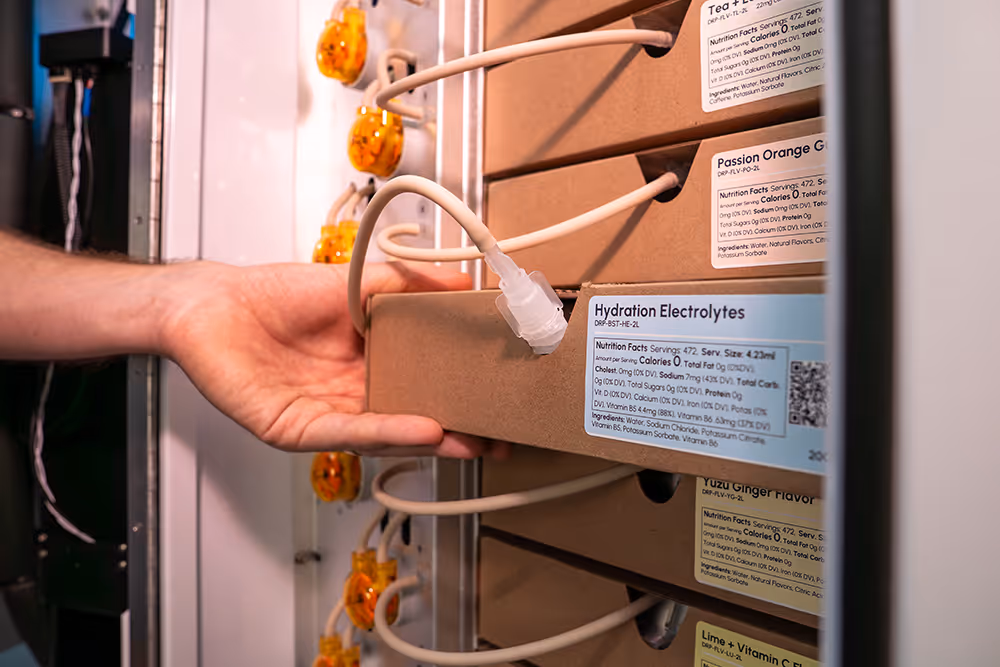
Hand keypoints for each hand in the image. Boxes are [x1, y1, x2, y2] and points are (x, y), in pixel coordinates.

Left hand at [161, 260, 506, 458]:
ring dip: (435, 439)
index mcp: (373, 361)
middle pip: (416, 415)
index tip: (504, 388)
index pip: (429, 379)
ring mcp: (329, 416)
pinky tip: (424, 430)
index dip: (465, 387)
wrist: (211, 305)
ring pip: (389, 433)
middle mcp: (356, 393)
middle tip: (504, 436)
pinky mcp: (300, 430)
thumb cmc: (274, 294)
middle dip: (461, 429)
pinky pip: (349, 433)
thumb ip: (410, 285)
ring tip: (476, 440)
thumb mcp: (356, 282)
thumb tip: (468, 281)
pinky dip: (387, 432)